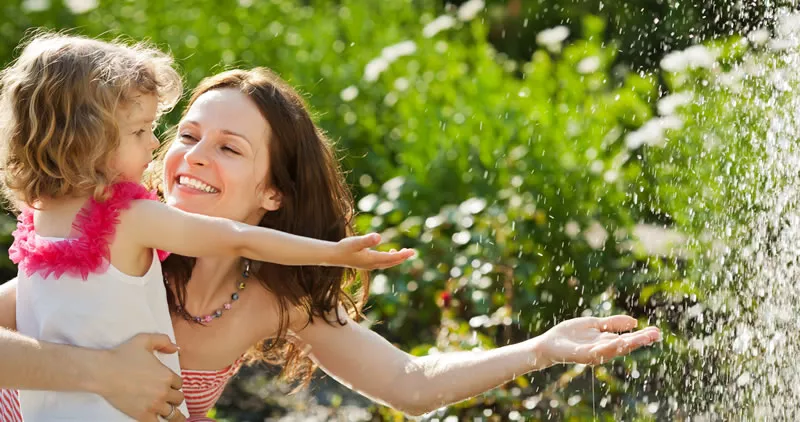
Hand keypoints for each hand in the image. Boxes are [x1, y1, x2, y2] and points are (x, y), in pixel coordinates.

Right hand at [92, 333, 185, 421]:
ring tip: (176, 416)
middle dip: (174, 396)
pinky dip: (160, 421)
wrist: (102, 372)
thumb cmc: (122, 355)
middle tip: (169, 397)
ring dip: (172, 411)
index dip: (174, 383)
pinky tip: (161, 420)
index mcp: (166, 375)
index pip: (179, 383)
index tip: (168, 384)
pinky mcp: (142, 415)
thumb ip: (163, 340)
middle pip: (178, 398)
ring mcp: (153, 405)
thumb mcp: (145, 340)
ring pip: (172, 413)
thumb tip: (176, 348)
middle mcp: (163, 391)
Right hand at [332, 233, 414, 268]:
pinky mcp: (366, 263)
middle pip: (391, 262)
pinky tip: (390, 252)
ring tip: (404, 252)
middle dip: (402, 257)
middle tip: (412, 252)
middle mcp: (372, 264)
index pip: (391, 258)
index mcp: (372, 259)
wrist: (334, 256)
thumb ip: (367, 240)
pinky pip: (382, 262)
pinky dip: (389, 258)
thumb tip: (379, 237)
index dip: (402, 255)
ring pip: (387, 263)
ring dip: (396, 258)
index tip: (412, 252)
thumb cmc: (344, 247)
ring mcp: (369, 265)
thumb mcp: (356, 242)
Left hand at [534, 315, 660, 366]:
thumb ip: (612, 323)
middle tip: (656, 335)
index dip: (642, 336)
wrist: (550, 343)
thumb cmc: (570, 334)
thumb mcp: (594, 324)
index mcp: (606, 341)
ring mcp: (594, 353)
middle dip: (640, 340)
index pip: (627, 338)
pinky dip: (608, 348)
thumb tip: (634, 322)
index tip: (656, 331)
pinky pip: (597, 352)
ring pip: (614, 349)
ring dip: (629, 343)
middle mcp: (603, 349)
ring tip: (643, 338)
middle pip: (625, 345)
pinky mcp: (582, 355)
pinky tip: (618, 342)